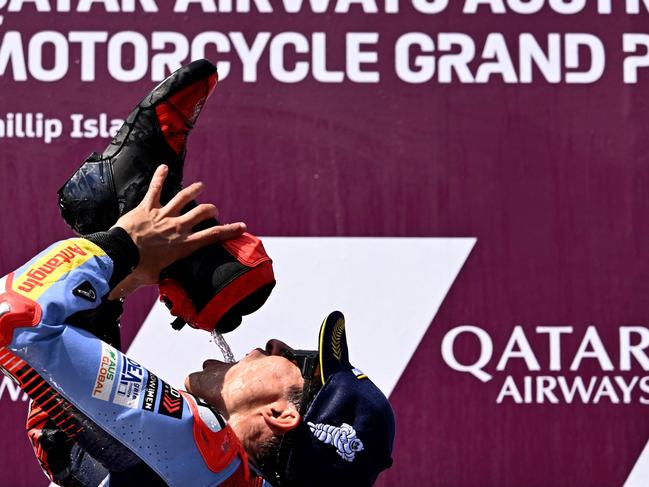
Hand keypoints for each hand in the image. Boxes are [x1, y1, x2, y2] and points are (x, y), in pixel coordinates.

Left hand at [108, 165, 245, 298]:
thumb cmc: (138, 270)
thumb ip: (168, 277)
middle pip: (202, 212)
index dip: (230, 230)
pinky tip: (164, 167)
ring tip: (200, 186)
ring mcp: (163, 215)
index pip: (213, 236)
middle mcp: (177, 227)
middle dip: (210, 210)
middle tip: (212, 210)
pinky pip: (155, 189)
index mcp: (184, 245)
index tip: (241, 226)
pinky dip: (160, 177)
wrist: (120, 256)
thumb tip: (172, 289)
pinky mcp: (147, 208)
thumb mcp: (160, 277)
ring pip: (184, 197)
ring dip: (194, 190)